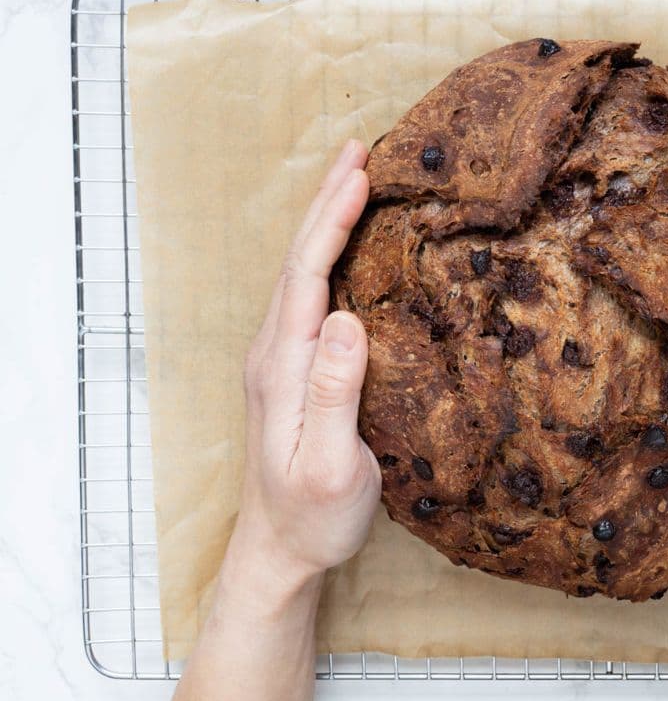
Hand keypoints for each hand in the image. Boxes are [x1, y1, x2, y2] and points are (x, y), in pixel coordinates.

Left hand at [234, 138, 380, 586]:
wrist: (280, 549)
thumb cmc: (313, 513)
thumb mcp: (332, 462)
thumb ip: (334, 392)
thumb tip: (345, 318)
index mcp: (283, 365)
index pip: (306, 275)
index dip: (331, 221)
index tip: (360, 174)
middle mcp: (275, 353)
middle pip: (298, 261)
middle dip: (326, 202)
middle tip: (359, 150)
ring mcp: (281, 360)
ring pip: (302, 274)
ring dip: (325, 223)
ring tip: (355, 181)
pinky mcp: (294, 371)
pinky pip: (310, 295)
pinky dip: (329, 256)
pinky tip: (347, 249)